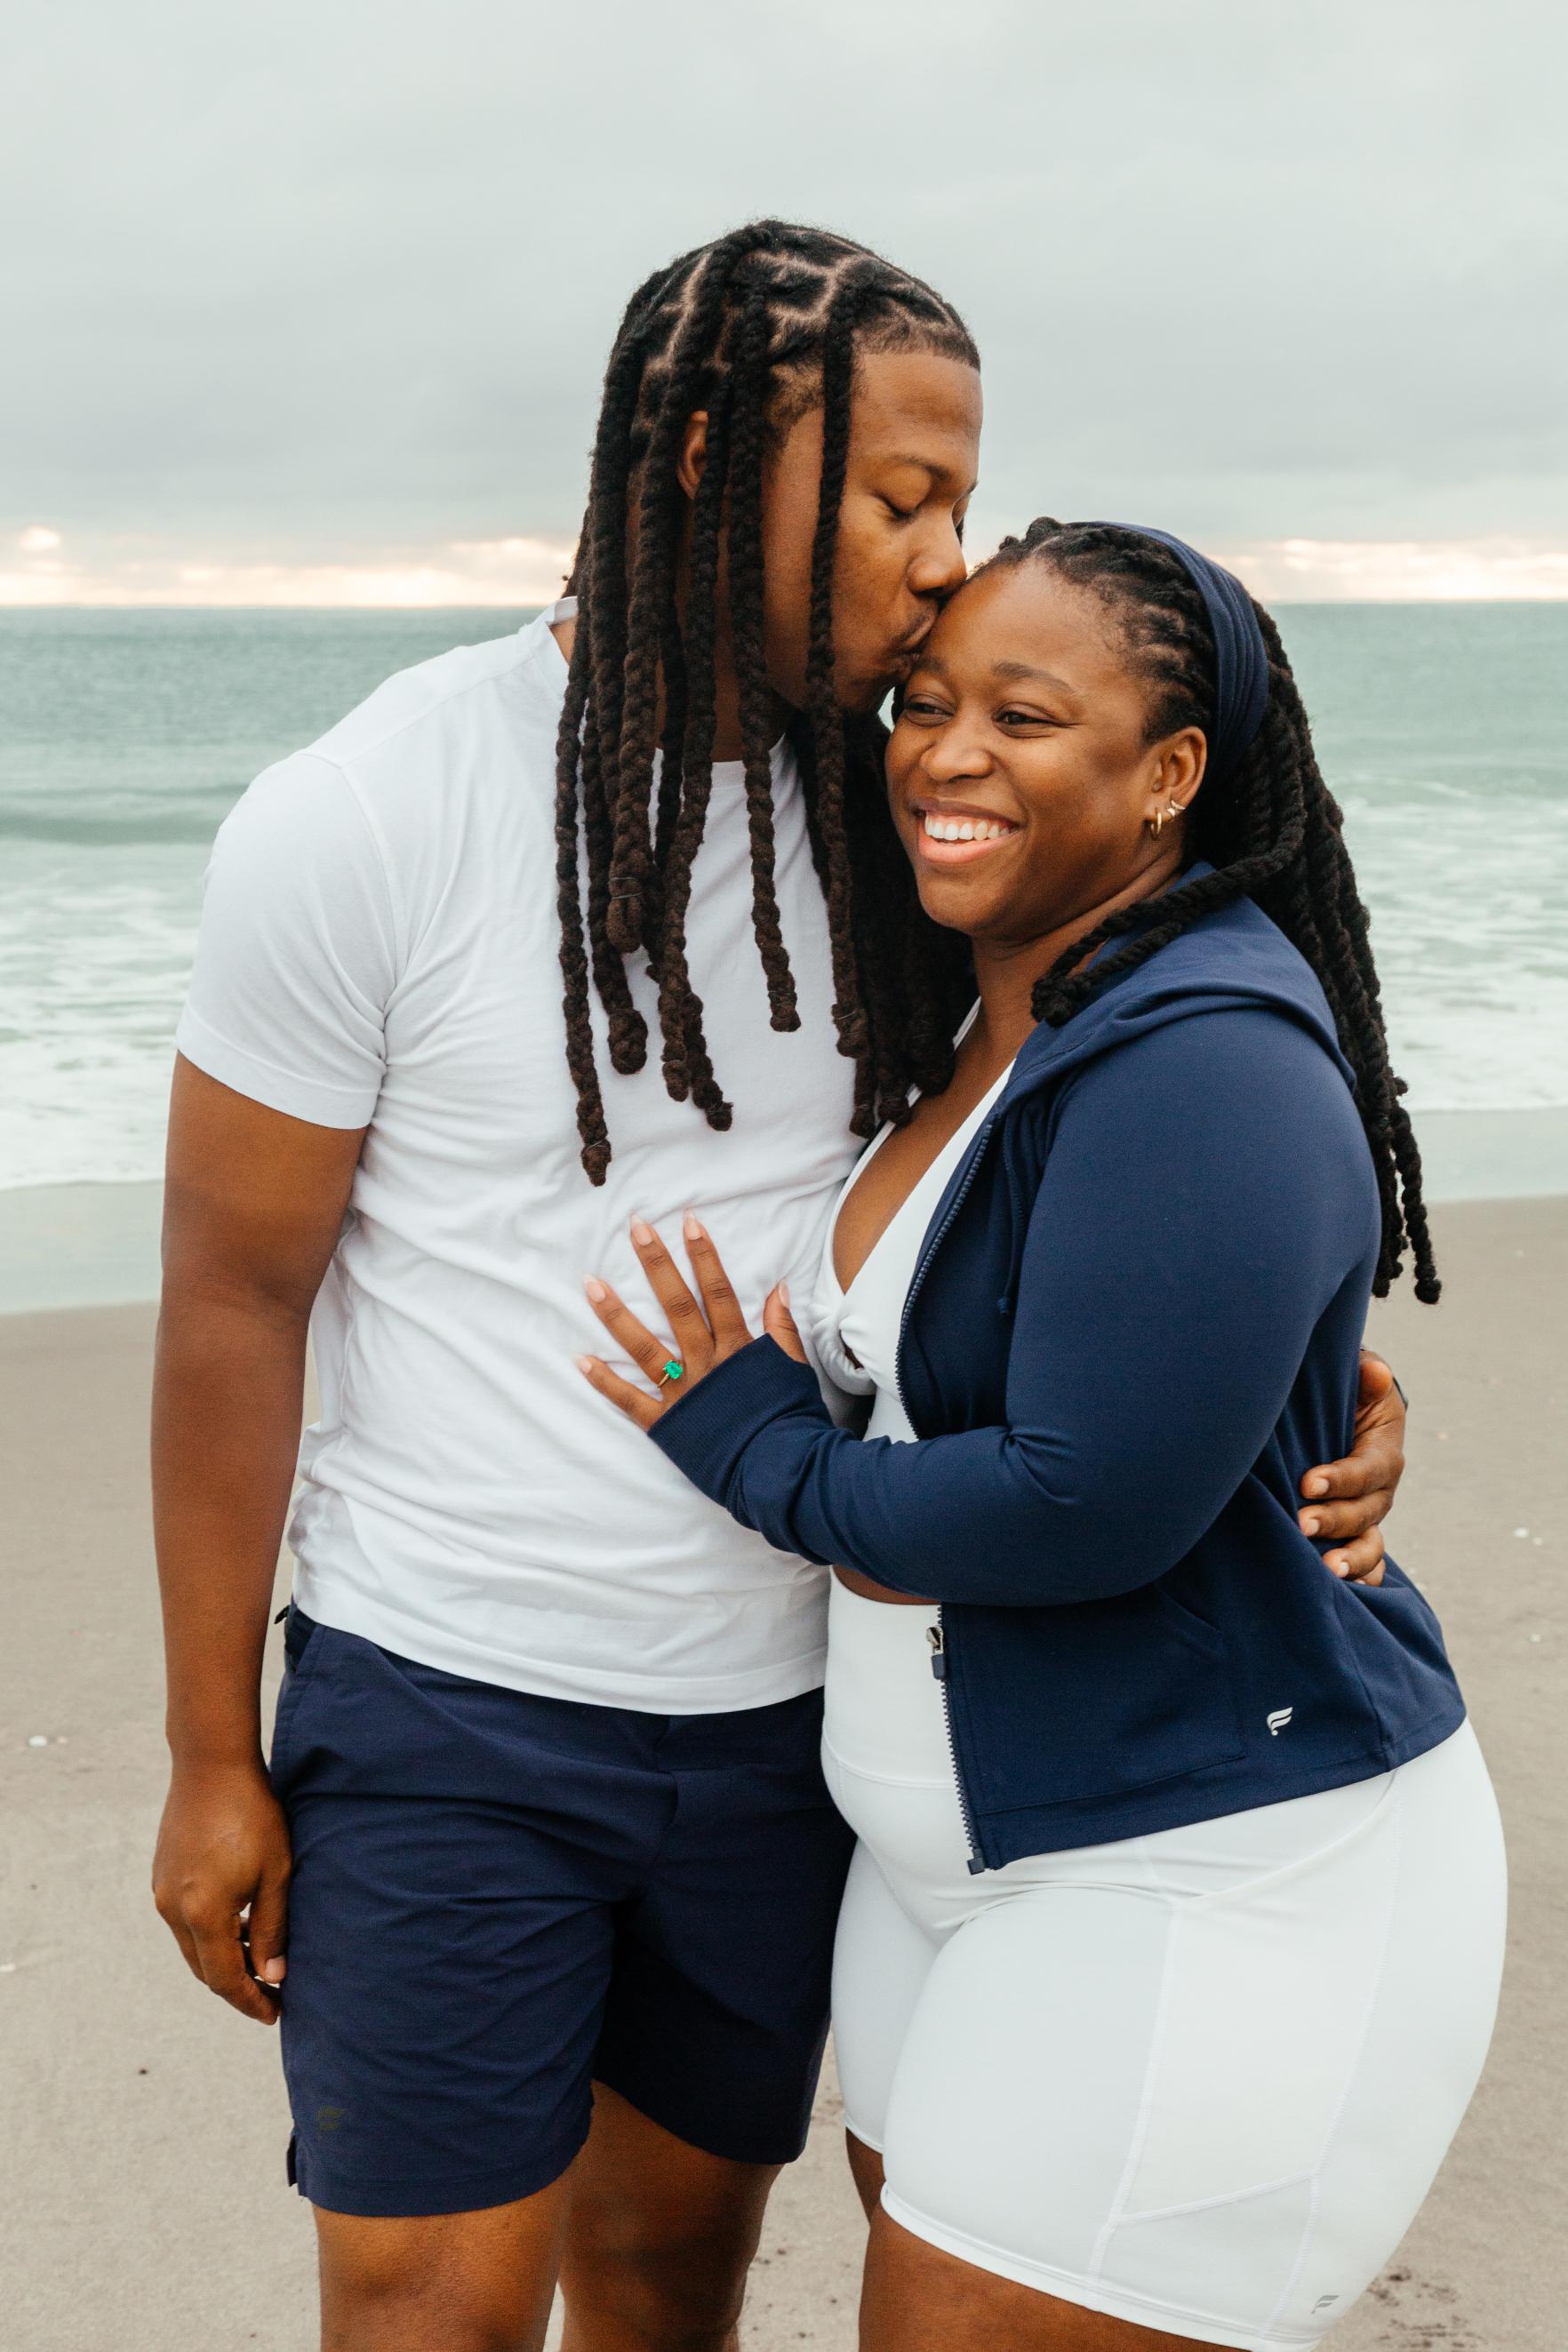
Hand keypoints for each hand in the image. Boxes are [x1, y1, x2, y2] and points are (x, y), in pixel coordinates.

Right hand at [152, 1758, 292, 2024]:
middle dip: (238, 1987)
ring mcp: (162, 1892)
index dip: (251, 2001)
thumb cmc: (253, 1815)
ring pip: (192, 1947)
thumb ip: (272, 1928)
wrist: (211, 1765)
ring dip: (223, 1960)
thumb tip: (274, 1975)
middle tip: (271, 1994)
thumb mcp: (276, 1873)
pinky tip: (239, 1926)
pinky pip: (184, 1922)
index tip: (275, 2013)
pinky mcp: (162, 1876)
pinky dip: (210, 1935)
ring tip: (259, 1962)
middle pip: (204, 1969)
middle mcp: (173, 1909)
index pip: (225, 1978)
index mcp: (203, 1913)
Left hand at [577, 1214, 804, 1429]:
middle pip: (677, 1306)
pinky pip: (630, 1400)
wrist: (780, 1470)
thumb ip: (781, 1329)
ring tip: (590, 1283)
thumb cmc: (792, 1421)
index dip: (704, 1255)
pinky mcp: (666, 1424)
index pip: (718, 1292)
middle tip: (636, 1228)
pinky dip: (604, 1381)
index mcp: (737, 1349)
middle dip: (657, 1264)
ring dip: (616, 1314)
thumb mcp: (793, 1369)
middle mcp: (705, 1365)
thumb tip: (778, 1287)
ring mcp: (683, 1394)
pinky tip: (579, 1359)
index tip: (688, 1221)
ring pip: (644, 1347)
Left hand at [1298, 1349, 1405, 1586]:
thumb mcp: (1352, 1373)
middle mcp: (1381, 1486)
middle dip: (1336, 1520)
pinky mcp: (1352, 1530)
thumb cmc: (1338, 1388)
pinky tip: (1345, 1595)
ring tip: (1326, 1570)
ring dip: (1352, 1559)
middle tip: (1302, 1524)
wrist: (1330, 1409)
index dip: (1342, 1478)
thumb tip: (1374, 1371)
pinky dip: (1361, 1578)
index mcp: (1383, 1448)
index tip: (1308, 1483)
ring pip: (1370, 1542)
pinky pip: (1366, 1561)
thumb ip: (1363, 1374)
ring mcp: (1368, 1512)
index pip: (1369, 1469)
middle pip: (1367, 1511)